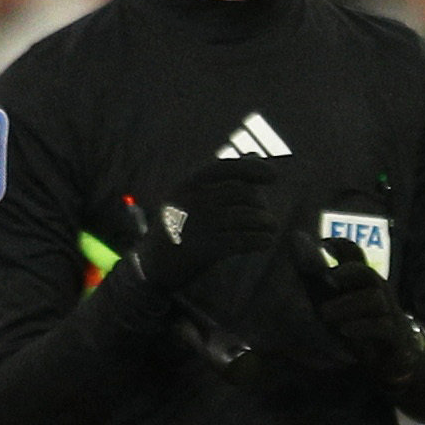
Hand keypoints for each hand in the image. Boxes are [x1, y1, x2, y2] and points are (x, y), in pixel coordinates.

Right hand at [119, 153, 277, 287]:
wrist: (151, 267)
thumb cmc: (178, 228)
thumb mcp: (192, 198)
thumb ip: (222, 179)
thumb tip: (255, 157)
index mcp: (186, 185)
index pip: (223, 168)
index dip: (251, 169)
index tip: (274, 176)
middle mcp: (190, 201)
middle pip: (239, 192)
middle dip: (259, 202)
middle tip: (267, 215)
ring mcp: (196, 225)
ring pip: (243, 216)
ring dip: (265, 222)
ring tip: (271, 228)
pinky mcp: (203, 249)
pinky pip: (241, 240)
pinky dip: (259, 240)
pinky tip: (266, 242)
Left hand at [296, 236, 424, 385]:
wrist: (398, 357)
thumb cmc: (362, 326)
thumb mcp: (338, 302)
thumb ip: (319, 279)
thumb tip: (294, 245)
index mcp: (361, 281)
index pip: (353, 254)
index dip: (338, 245)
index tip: (321, 245)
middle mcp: (377, 292)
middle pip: (366, 273)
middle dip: (349, 272)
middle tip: (332, 279)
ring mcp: (388, 313)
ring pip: (374, 299)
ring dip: (348, 305)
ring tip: (326, 315)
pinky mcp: (395, 336)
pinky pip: (383, 327)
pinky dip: (363, 327)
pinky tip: (346, 330)